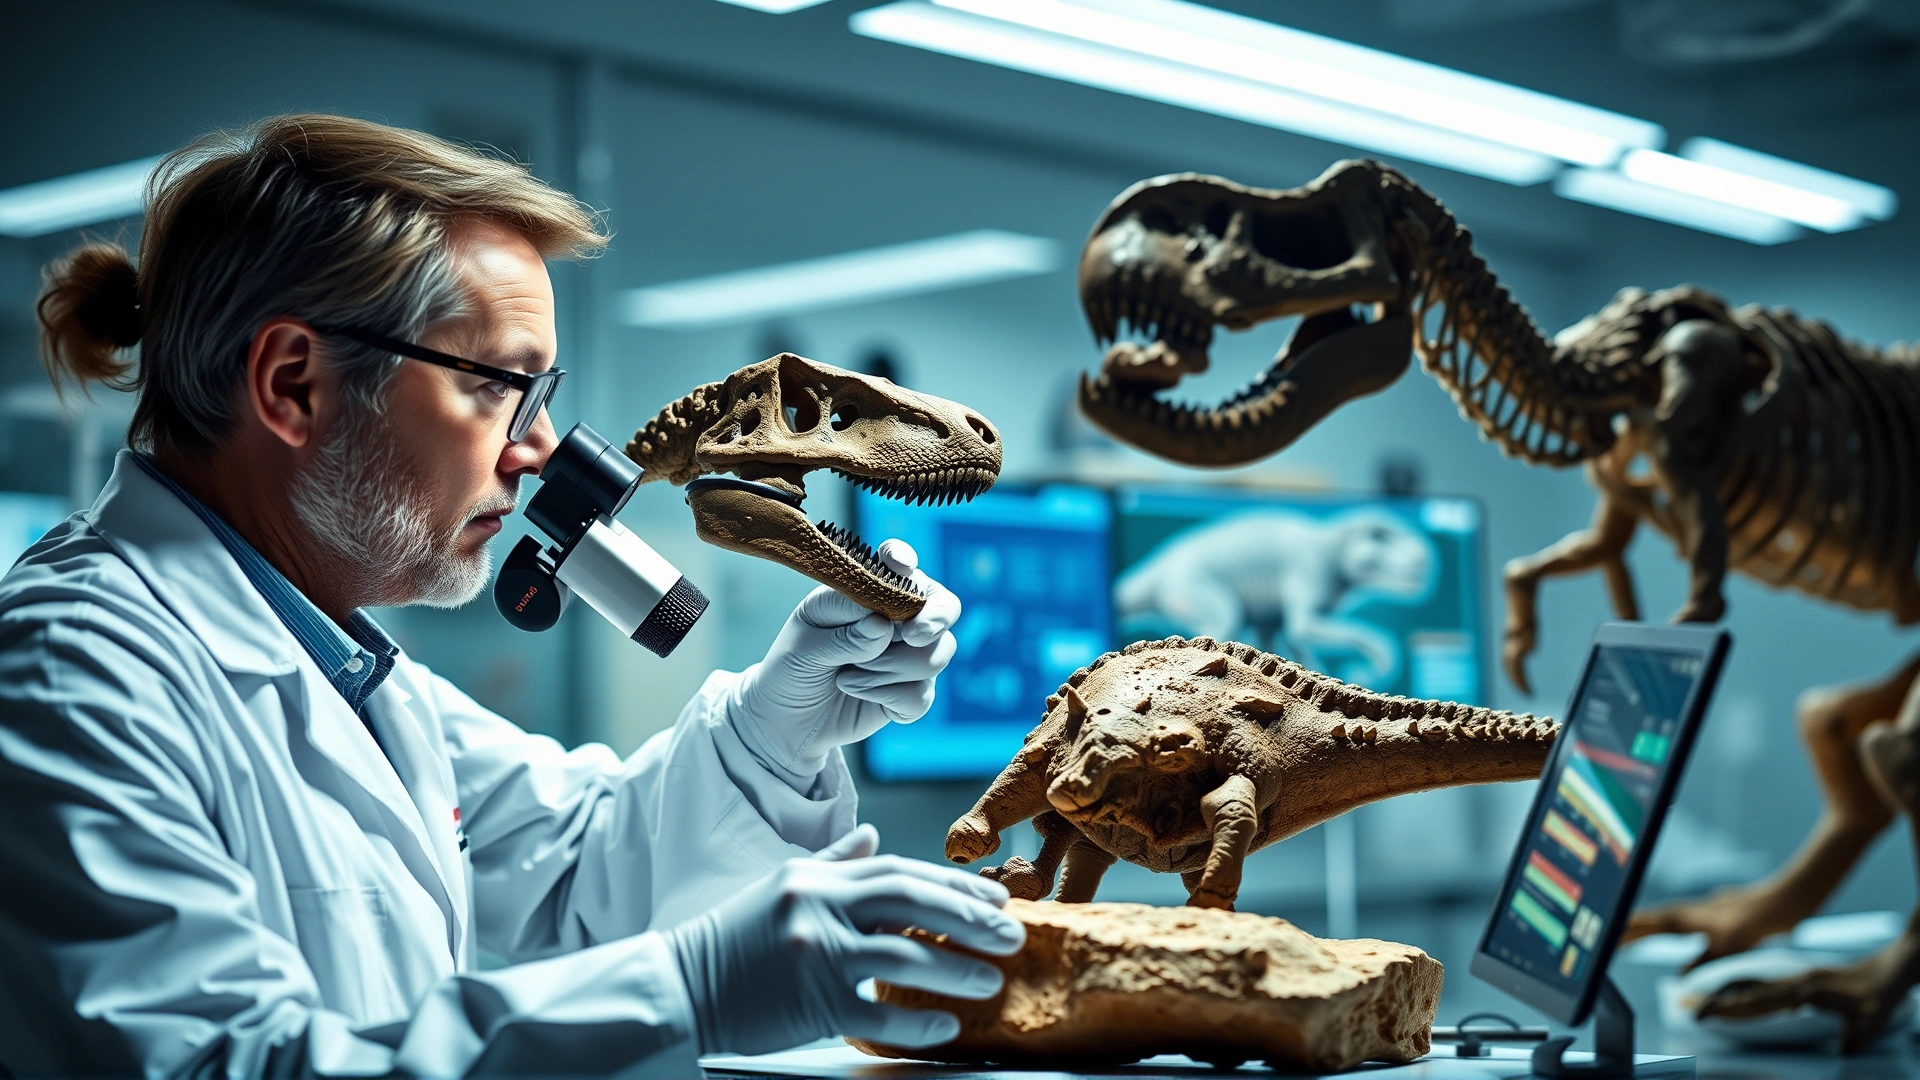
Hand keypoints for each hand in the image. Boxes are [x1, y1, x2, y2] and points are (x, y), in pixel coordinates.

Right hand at [665, 824, 1023, 1054]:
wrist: (680, 988)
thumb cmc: (733, 940)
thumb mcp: (780, 886)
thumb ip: (832, 862)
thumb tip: (873, 836)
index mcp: (816, 879)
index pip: (898, 871)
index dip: (951, 884)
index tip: (992, 898)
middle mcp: (819, 908)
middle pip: (912, 903)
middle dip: (969, 918)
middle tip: (1011, 934)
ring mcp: (816, 955)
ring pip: (905, 957)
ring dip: (957, 970)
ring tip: (993, 980)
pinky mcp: (811, 1004)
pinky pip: (880, 1013)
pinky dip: (918, 1022)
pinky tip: (947, 1027)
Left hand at [729, 540, 959, 779]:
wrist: (787, 721)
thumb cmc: (792, 668)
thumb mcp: (804, 647)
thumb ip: (843, 635)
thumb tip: (883, 625)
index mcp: (867, 591)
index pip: (897, 564)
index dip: (904, 559)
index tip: (900, 565)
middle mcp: (897, 618)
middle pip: (944, 607)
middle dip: (935, 619)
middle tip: (913, 635)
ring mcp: (909, 655)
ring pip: (934, 655)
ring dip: (889, 669)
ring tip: (848, 675)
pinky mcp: (913, 693)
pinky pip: (922, 695)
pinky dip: (888, 697)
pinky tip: (860, 694)